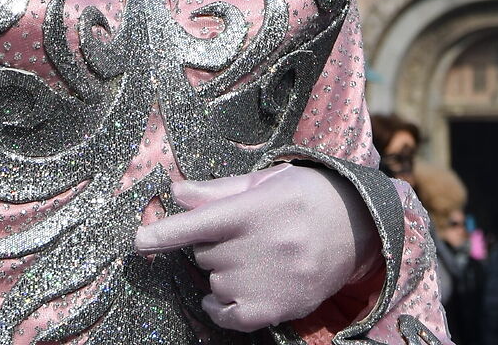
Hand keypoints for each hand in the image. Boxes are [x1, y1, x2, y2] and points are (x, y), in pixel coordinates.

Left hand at [135, 164, 376, 329]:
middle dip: (211, 245)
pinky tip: (225, 295)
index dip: (164, 234)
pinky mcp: (277, 308)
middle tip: (240, 234)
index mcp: (254, 209)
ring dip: (220, 273)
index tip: (138, 242)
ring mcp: (269, 281)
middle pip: (204, 254)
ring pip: (214, 283)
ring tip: (250, 257)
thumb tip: (177, 192)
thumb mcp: (267, 181)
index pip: (198, 224)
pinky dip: (220, 307)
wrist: (358, 227)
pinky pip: (229, 316)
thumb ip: (219, 190)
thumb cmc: (307, 197)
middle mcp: (260, 246)